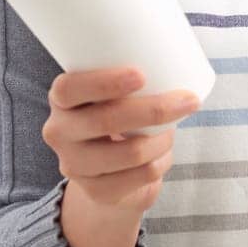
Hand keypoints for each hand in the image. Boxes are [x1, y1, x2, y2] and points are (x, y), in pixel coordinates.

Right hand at [42, 67, 200, 214]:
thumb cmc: (115, 115)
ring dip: (163, 139)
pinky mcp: (96, 192)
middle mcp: (59, 132)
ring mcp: (74, 166)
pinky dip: (162, 162)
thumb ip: (128, 77)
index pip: (70, 88)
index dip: (104, 82)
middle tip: (189, 100)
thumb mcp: (111, 94)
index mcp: (61, 99)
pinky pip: (142, 175)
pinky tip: (163, 155)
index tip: (141, 75)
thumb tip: (176, 54)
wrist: (104, 171)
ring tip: (172, 130)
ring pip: (132, 152)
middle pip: (108, 120)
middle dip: (155, 109)